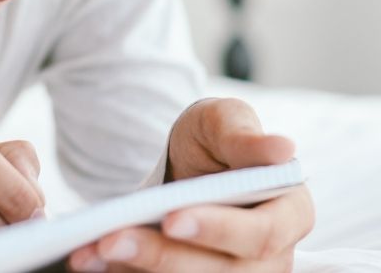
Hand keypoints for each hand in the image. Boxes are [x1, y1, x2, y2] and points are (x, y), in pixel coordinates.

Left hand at [68, 98, 314, 271]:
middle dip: (161, 256)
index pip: (262, 234)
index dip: (219, 230)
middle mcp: (268, 258)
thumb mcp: (222, 122)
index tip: (173, 217)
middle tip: (111, 240)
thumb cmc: (212, 143)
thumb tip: (281, 148)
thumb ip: (243, 135)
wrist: (183, 169)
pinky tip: (91, 260)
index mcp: (289, 214)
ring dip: (136, 270)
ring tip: (92, 251)